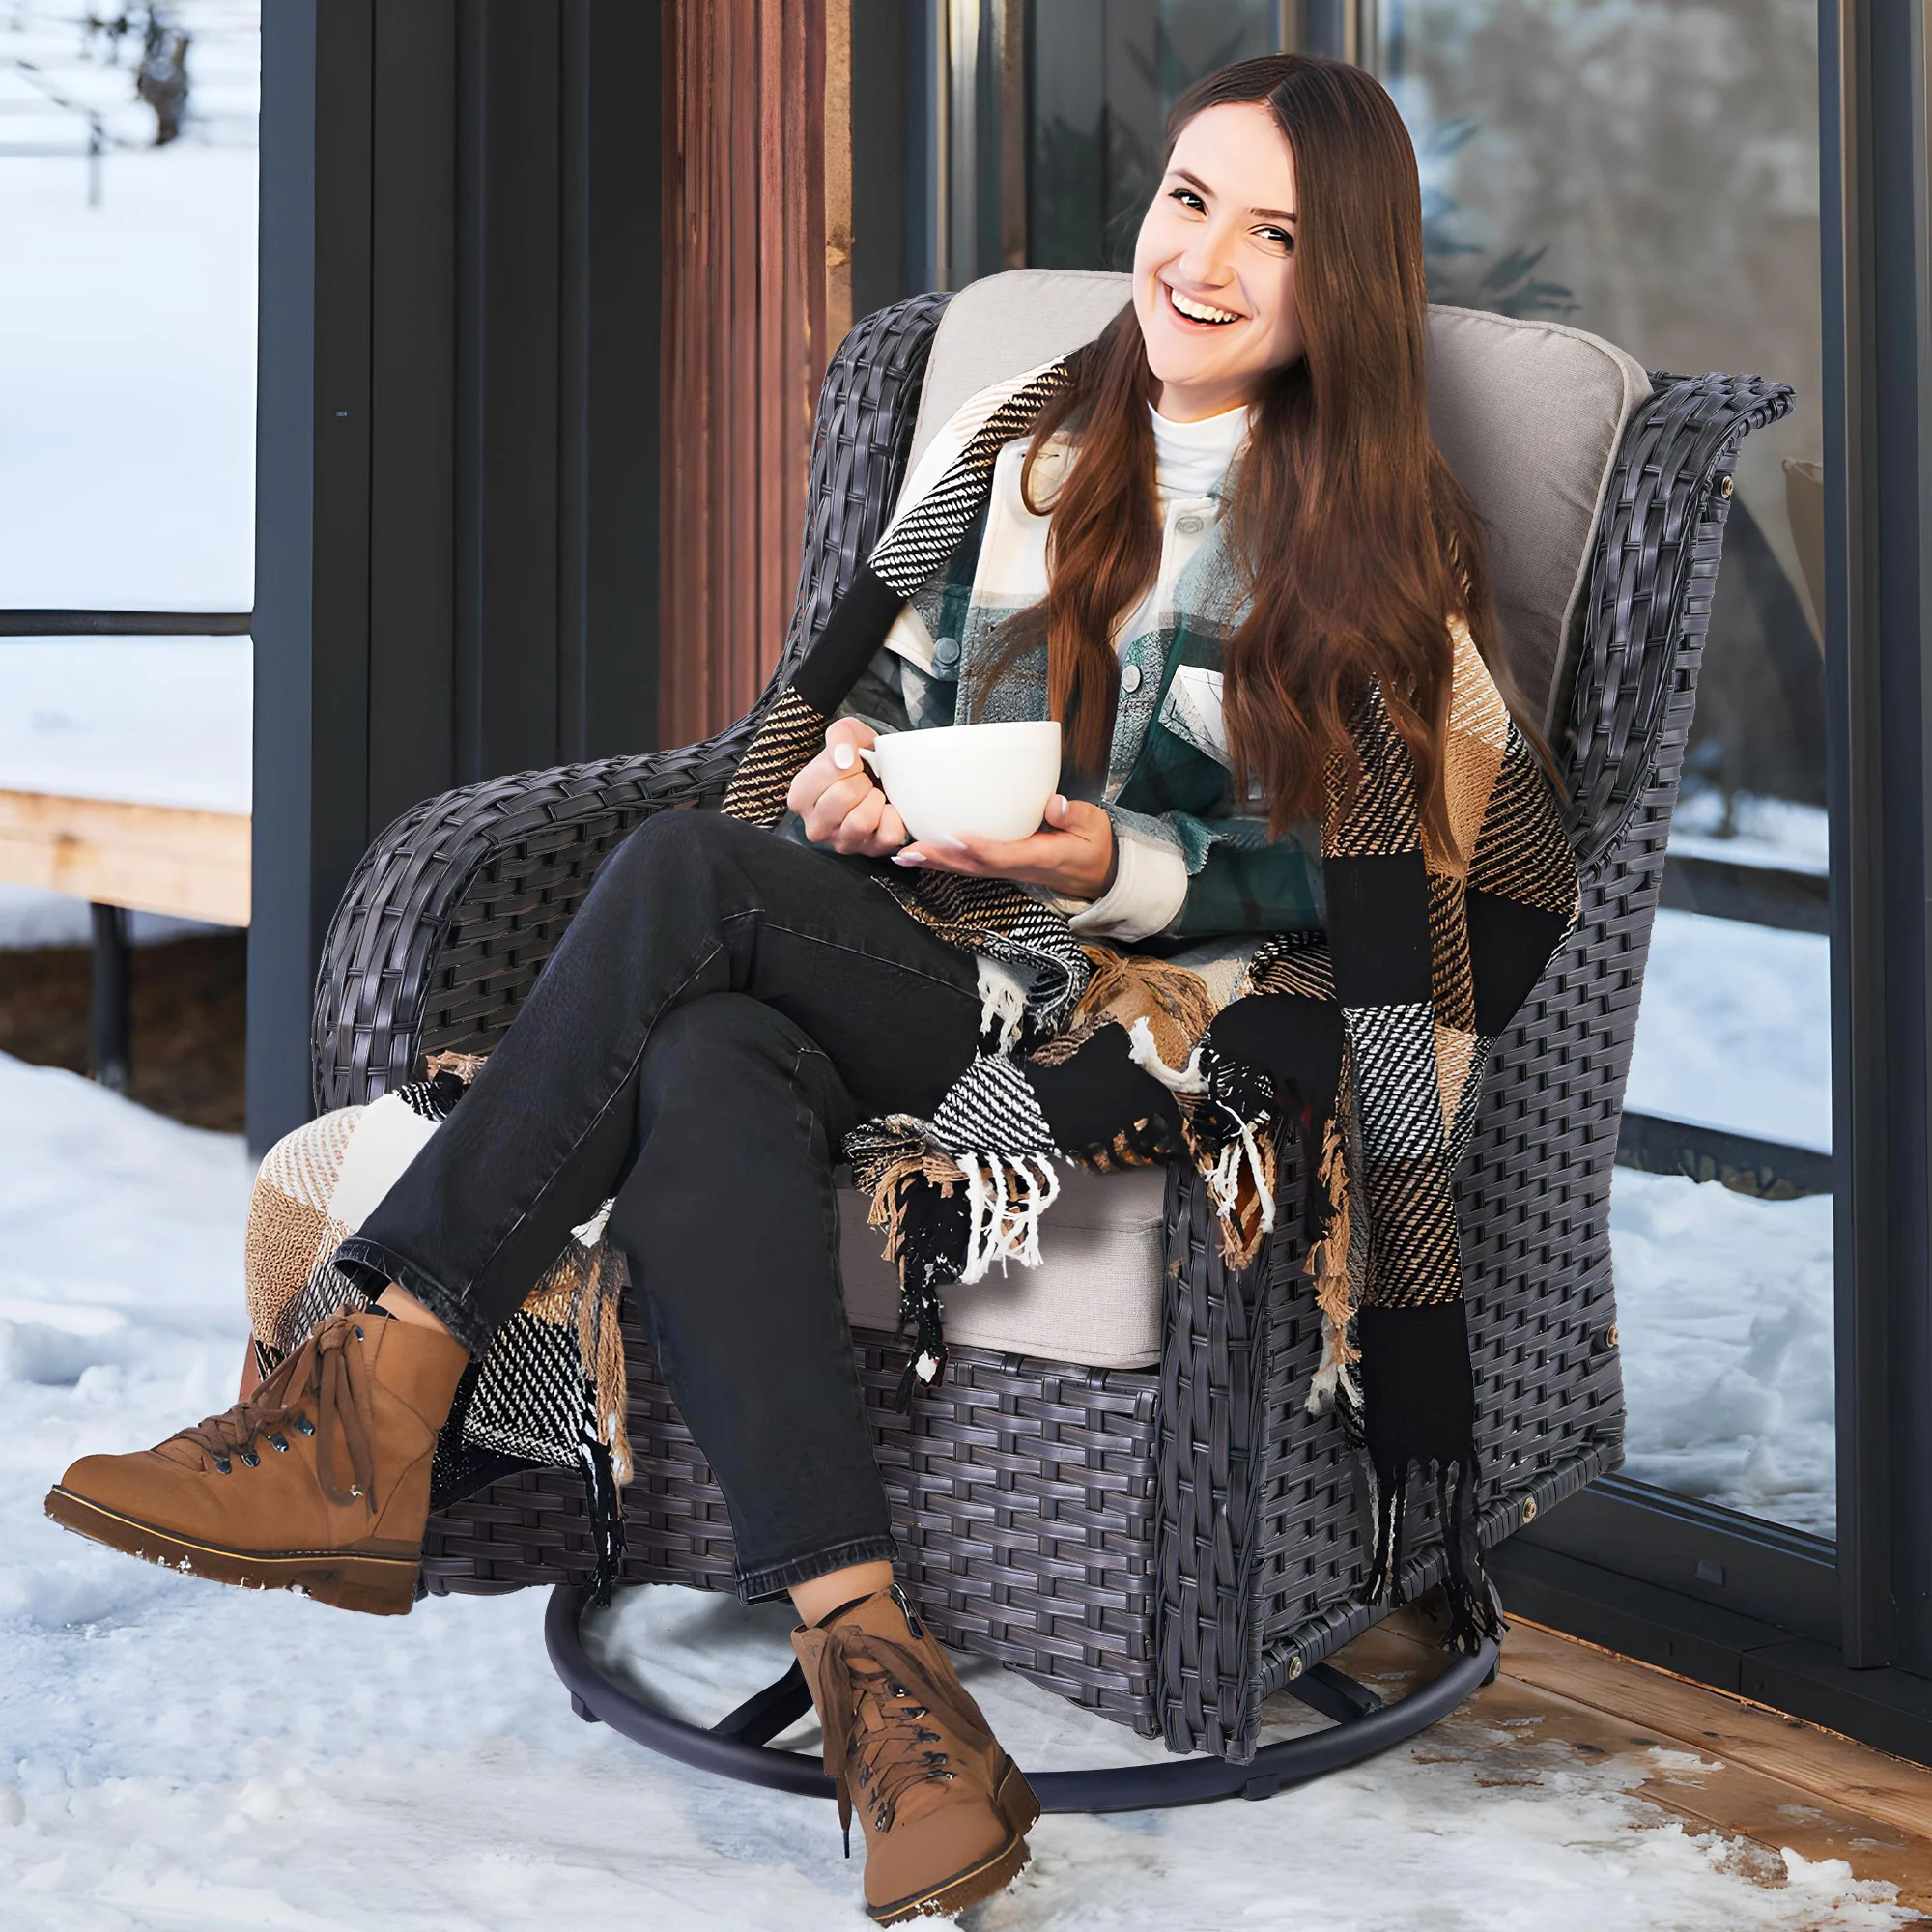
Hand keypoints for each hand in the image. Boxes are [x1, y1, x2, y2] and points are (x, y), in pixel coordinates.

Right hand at [787, 718, 909, 856]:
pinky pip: (888, 835)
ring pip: (861, 821)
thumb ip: (839, 736)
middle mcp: (815, 827)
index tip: (851, 765)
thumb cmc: (859, 759)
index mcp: (800, 797)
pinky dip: (895, 817)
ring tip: (873, 795)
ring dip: (875, 800)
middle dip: (862, 781)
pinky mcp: (870, 852)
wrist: (883, 775)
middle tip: (864, 781)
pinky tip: (887, 810)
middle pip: (843, 796)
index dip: (849, 762)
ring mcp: (842, 843)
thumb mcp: (846, 734)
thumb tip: (843, 759)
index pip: (829, 772)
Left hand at [894, 794, 1115, 899]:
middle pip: (975, 867)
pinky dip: (944, 861)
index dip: (980, 848)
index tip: (955, 837)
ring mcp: (1009, 869)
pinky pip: (969, 866)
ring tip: (904, 854)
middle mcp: (1019, 867)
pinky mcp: (1002, 866)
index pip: (1006, 855)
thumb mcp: (1093, 826)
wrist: (1098, 873)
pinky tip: (921, 854)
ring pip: (967, 869)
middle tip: (910, 851)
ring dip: (935, 863)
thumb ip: (1074, 815)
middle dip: (942, 859)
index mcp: (1042, 856)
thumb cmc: (1093, 845)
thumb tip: (1054, 804)